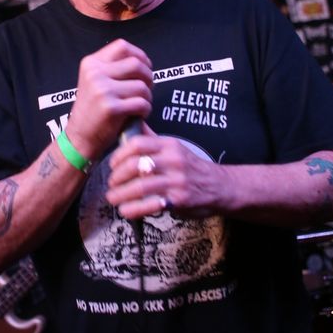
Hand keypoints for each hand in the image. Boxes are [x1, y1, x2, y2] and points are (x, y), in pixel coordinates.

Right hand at [65, 39, 153, 159]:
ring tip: (140, 105)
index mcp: (91, 64)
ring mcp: (102, 90)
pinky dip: (146, 110)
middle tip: (146, 89)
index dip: (139, 56)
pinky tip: (139, 115)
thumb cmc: (94, 110)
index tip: (144, 69)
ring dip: (147, 97)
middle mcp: (95, 74)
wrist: (80, 137)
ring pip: (142, 85)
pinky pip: (142, 103)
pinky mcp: (111, 108)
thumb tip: (143, 61)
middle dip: (148, 77)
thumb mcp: (95, 82)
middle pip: (136, 64)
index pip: (122, 46)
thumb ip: (113, 69)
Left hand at [106, 125, 224, 219]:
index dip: (119, 154)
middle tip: (111, 183)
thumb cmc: (192, 167)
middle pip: (135, 165)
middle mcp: (173, 160)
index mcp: (169, 145)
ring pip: (140, 186)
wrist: (221, 186)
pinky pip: (151, 205)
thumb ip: (153, 139)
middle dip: (117, 176)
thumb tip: (132, 122)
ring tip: (113, 198)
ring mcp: (177, 180)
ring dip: (121, 194)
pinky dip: (134, 209)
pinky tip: (126, 210)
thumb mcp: (175, 148)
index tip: (112, 165)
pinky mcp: (180, 199)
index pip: (137, 143)